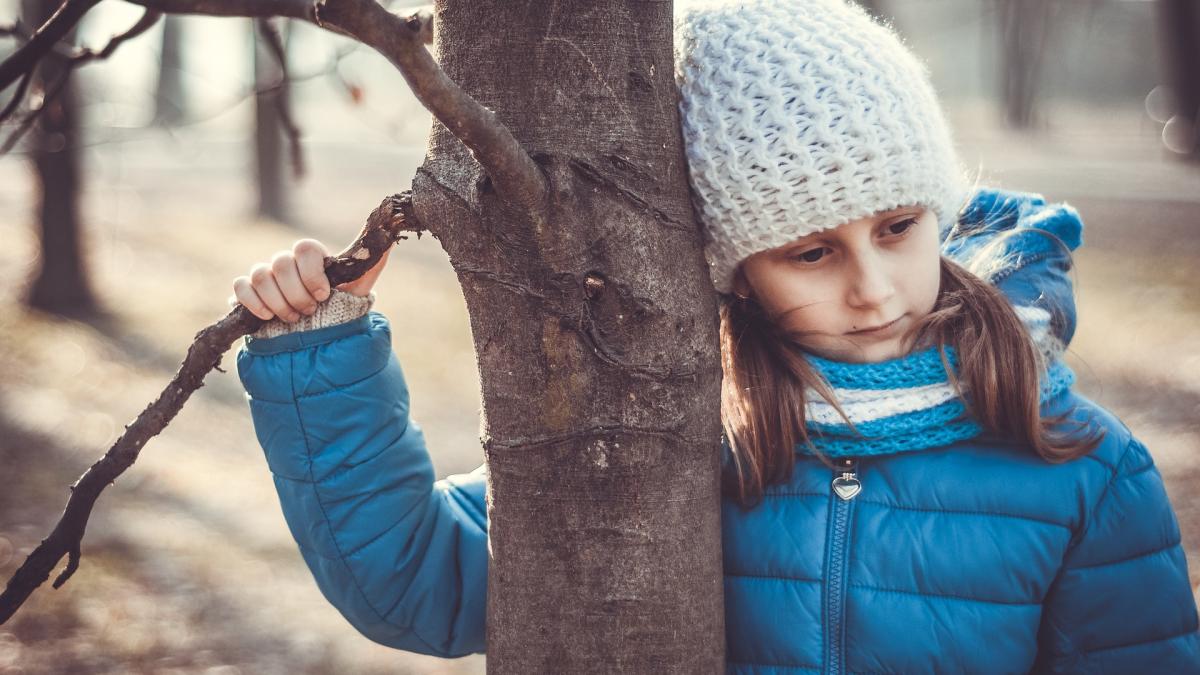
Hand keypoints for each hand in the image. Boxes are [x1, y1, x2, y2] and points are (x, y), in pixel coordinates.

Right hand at [232, 239, 391, 321]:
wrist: (319, 339)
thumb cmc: (340, 309)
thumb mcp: (360, 287)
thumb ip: (373, 261)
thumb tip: (391, 233)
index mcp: (312, 258)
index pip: (305, 247)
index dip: (312, 271)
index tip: (324, 294)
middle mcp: (287, 263)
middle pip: (280, 262)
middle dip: (297, 293)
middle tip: (310, 311)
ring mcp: (266, 277)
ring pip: (259, 274)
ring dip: (278, 301)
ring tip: (294, 319)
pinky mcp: (250, 294)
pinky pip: (241, 286)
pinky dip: (253, 301)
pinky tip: (268, 318)